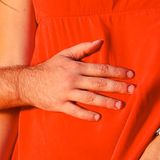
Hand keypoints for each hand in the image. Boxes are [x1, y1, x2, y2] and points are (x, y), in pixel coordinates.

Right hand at [21, 42, 135, 119]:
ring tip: (120, 105)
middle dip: (117, 87)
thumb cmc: (50, 68)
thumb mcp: (65, 54)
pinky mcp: (60, 105)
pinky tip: (98, 117)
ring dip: (106, 102)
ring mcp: (66, 93)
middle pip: (99, 83)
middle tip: (132, 90)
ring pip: (90, 98)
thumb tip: (100, 42)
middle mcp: (73, 79)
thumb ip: (83, 48)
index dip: (117, 72)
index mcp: (76, 67)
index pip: (101, 69)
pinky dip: (86, 114)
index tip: (131, 75)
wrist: (28, 82)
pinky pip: (75, 111)